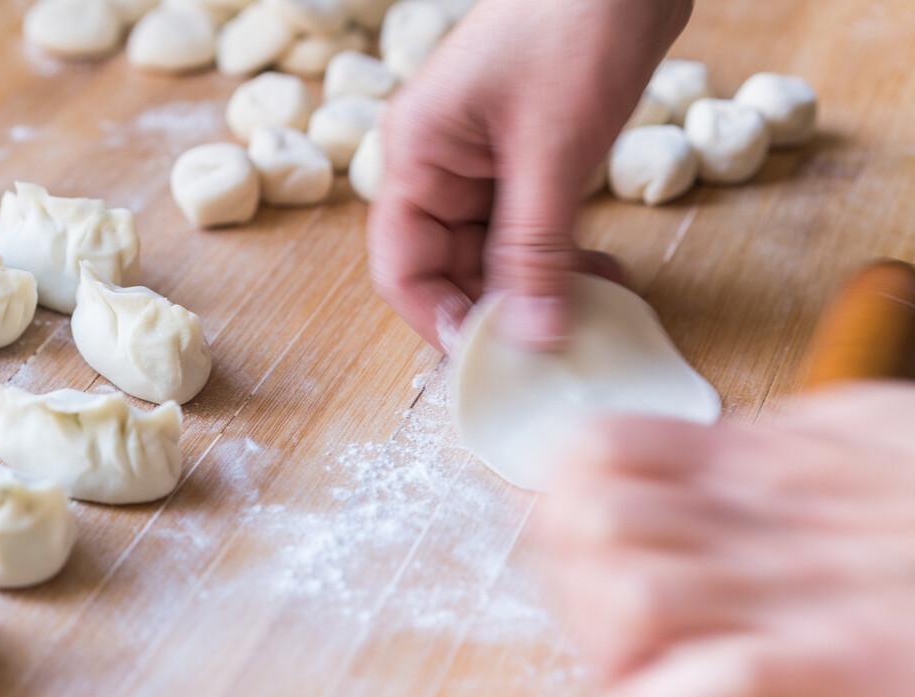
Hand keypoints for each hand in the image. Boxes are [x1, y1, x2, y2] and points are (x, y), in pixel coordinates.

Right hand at [369, 0, 691, 351]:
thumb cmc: (574, 24)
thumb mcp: (552, 150)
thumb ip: (535, 249)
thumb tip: (531, 335)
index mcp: (417, 155)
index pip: (401, 265)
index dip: (437, 317)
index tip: (490, 357)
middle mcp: (440, 164)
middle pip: (447, 267)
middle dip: (497, 309)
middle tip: (552, 344)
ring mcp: (483, 162)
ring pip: (493, 254)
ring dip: (537, 288)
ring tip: (590, 312)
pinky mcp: (527, 158)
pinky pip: (530, 229)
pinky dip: (561, 258)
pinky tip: (602, 277)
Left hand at [536, 383, 914, 696]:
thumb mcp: (867, 436)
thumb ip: (776, 447)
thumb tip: (705, 454)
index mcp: (759, 457)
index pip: (591, 450)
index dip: (556, 502)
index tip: (576, 545)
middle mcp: (759, 515)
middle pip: (583, 523)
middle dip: (567, 580)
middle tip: (604, 621)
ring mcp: (793, 593)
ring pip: (622, 597)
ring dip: (608, 645)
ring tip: (646, 667)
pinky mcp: (835, 670)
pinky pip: (695, 692)